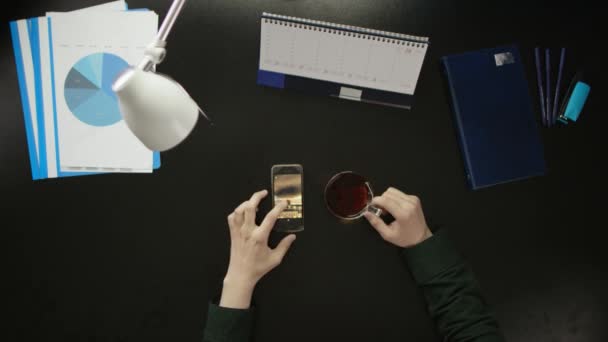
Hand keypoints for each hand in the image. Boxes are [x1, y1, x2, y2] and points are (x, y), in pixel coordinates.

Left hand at [220, 190, 295, 308]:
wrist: (240, 275)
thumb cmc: (258, 268)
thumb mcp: (275, 259)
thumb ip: (284, 246)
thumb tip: (292, 236)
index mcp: (259, 237)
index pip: (270, 217)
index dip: (279, 207)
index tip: (284, 203)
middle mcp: (247, 231)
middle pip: (250, 207)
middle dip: (257, 196)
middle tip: (264, 193)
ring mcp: (238, 232)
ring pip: (239, 210)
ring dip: (246, 203)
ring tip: (254, 201)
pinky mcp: (232, 234)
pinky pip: (231, 218)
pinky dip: (237, 212)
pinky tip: (243, 212)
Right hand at [364, 187, 431, 247]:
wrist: (421, 238)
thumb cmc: (405, 238)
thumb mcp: (388, 234)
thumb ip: (376, 223)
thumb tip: (366, 213)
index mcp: (403, 214)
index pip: (385, 200)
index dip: (375, 201)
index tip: (372, 206)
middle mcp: (409, 204)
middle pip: (388, 193)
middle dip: (381, 200)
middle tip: (381, 211)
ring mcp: (413, 200)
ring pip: (393, 191)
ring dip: (387, 198)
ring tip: (388, 209)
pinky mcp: (415, 198)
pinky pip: (399, 193)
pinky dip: (394, 199)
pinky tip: (395, 208)